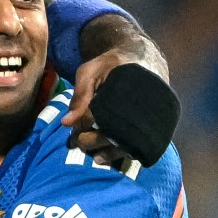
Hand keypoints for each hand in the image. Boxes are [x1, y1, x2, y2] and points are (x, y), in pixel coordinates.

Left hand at [64, 22, 170, 165]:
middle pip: (110, 134)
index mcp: (123, 91)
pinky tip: (103, 156)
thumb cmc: (112, 66)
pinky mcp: (151, 128)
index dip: (83, 124)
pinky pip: (134, 148)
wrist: (144, 61)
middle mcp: (138, 108)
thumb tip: (66, 123)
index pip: (98, 116)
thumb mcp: (91, 72)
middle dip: (90, 140)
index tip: (74, 127)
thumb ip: (80, 95)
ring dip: (104, 151)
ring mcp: (147, 120)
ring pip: (123, 145)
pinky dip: (117, 154)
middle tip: (78, 140)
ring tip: (93, 153)